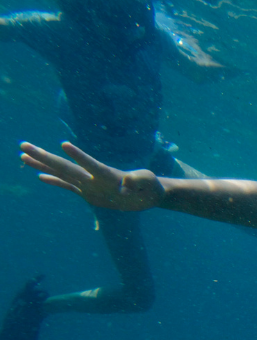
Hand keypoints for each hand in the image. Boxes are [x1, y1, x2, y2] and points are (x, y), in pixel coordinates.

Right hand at [20, 141, 163, 210]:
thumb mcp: (149, 183)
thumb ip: (140, 179)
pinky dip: (54, 181)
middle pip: (65, 166)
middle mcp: (94, 177)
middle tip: (23, 145)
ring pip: (61, 173)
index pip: (91, 164)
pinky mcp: (89, 193)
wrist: (148, 194)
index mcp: (108, 175)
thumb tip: (128, 181)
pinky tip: (40, 177)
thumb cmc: (150, 187)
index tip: (63, 145)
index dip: (79, 156)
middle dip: (44, 156)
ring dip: (42, 165)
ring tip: (23, 156)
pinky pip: (68, 186)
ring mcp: (89, 184)